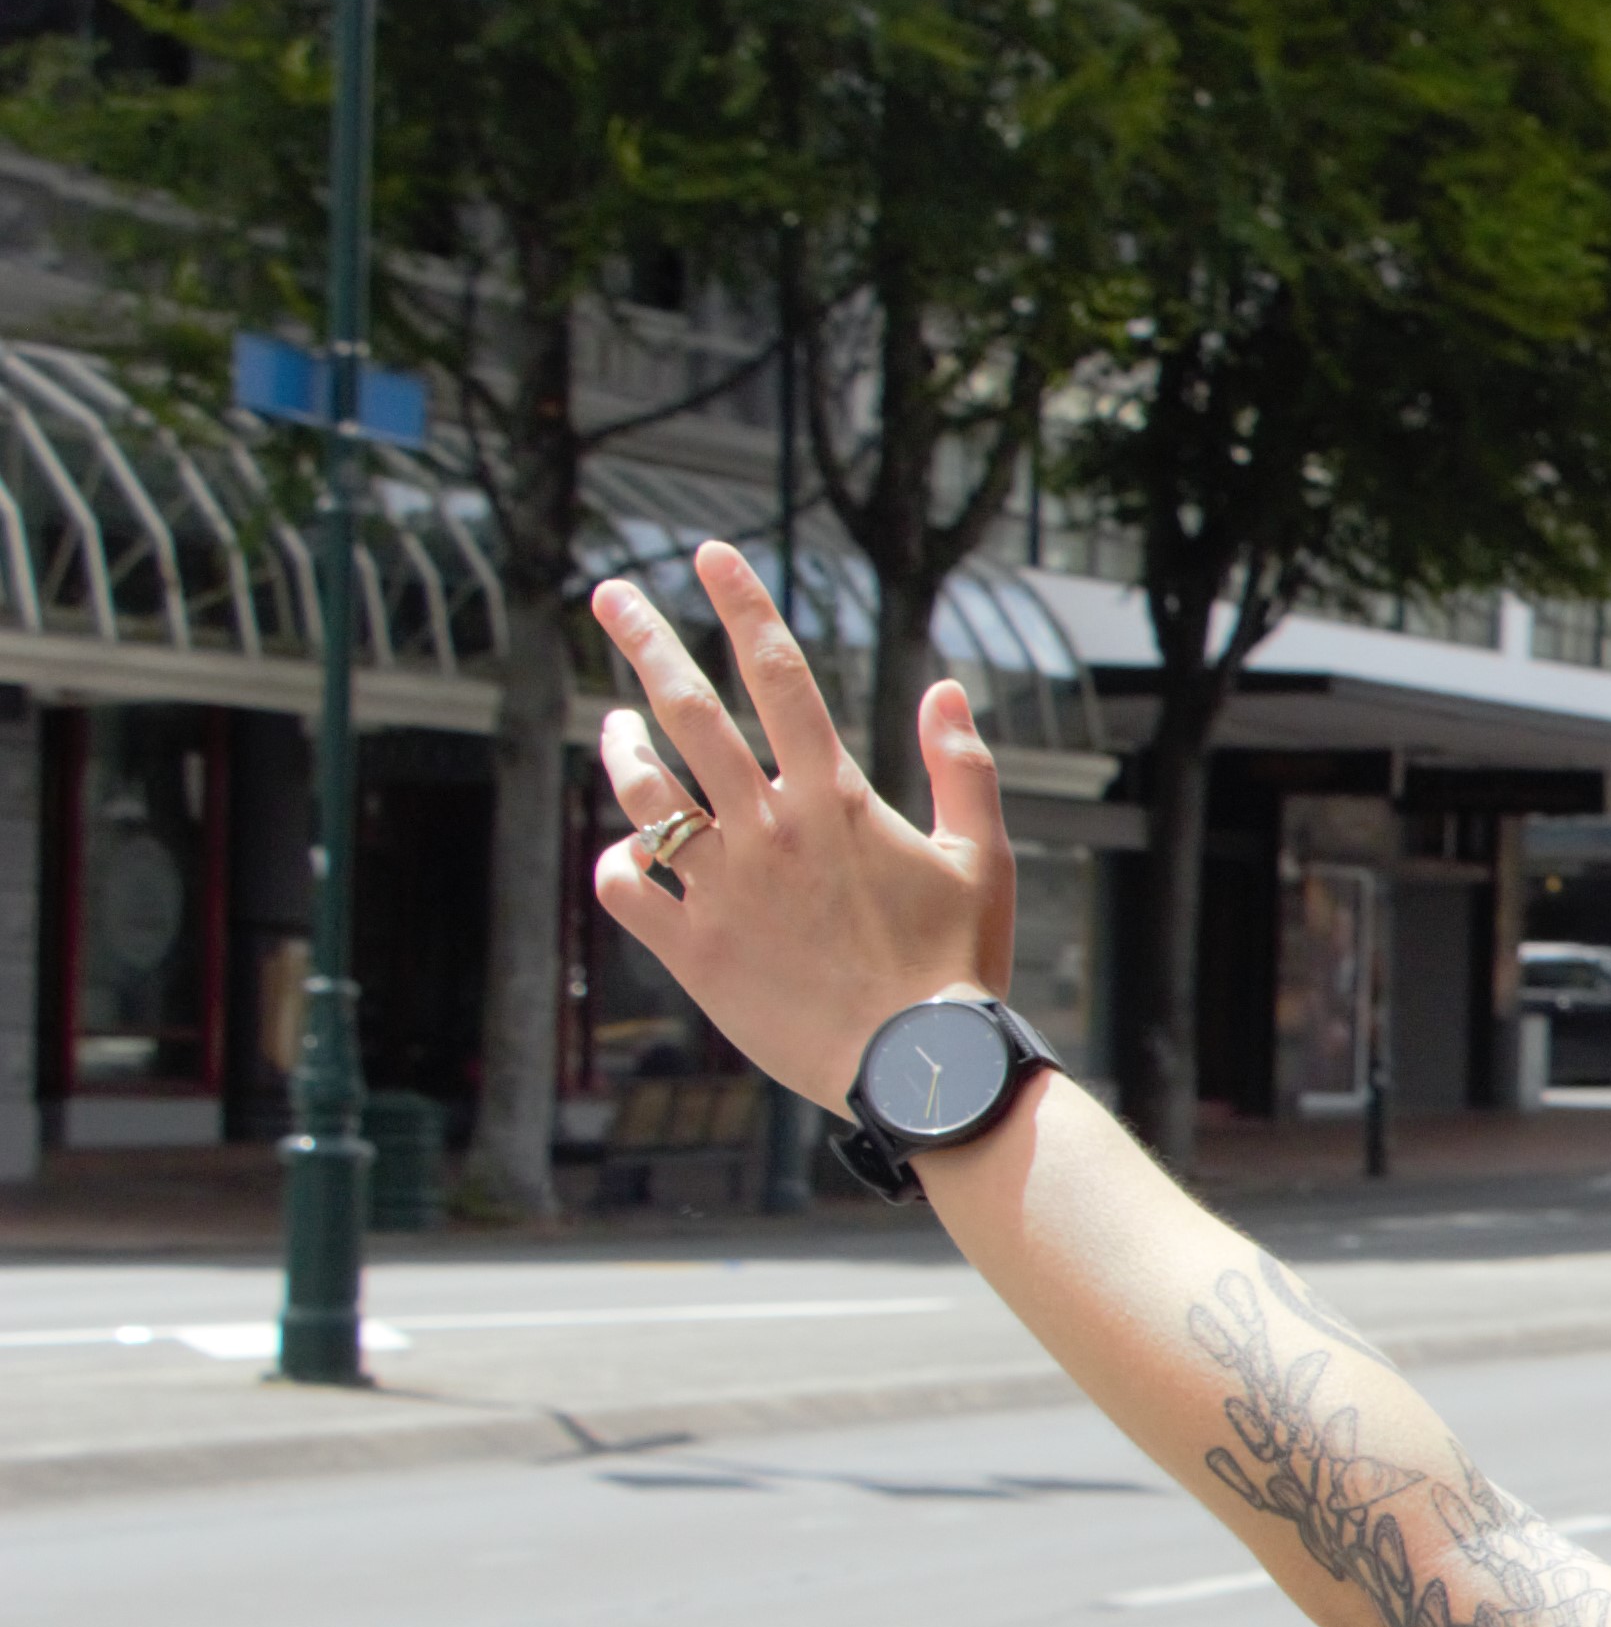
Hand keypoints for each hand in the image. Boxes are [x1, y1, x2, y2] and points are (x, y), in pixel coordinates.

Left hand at [587, 542, 1017, 1119]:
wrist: (920, 1070)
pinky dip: (617, 859)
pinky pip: (625, 886)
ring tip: (615, 724)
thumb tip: (946, 687)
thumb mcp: (983, 858)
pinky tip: (626, 849)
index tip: (708, 556)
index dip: (741, 605)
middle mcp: (767, 829)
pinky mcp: (693, 948)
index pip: (778, 675)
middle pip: (688, 711)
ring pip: (644, 793)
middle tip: (611, 595)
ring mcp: (722, 887)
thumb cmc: (960, 964)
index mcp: (835, 798)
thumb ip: (962, 767)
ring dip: (621, 747)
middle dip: (644, 641)